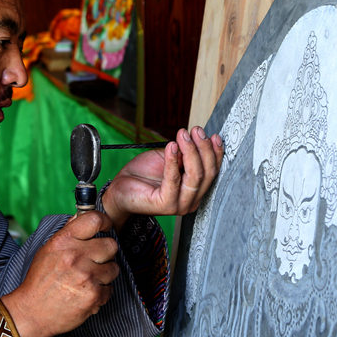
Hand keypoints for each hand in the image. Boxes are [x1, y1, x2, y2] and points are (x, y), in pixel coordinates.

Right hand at [0, 211, 119, 336]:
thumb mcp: (48, 249)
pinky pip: (110, 288)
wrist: (33, 312)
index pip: (94, 219)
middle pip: (111, 245)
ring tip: (87, 278)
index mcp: (63, 241)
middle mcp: (76, 256)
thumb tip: (84, 216)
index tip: (105, 227)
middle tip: (94, 259)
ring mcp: (87, 276)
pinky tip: (86, 292)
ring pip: (114, 268)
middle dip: (105, 252)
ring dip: (104, 273)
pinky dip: (101, 291)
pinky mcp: (94, 296)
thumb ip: (68, 233)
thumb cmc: (40, 281)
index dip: (104, 222)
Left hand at [102, 127, 223, 231]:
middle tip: (196, 131)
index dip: (216, 153)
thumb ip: (184, 154)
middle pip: (207, 173)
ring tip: (183, 134)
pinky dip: (173, 160)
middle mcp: (191, 200)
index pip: (213, 171)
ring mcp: (180, 205)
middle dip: (204, 149)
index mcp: (195, 190)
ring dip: (191, 151)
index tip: (214, 135)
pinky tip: (171, 146)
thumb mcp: (168, 159)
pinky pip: (174, 179)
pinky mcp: (165, 205)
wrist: (120, 188)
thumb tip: (195, 141)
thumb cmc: (144, 174)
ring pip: (195, 176)